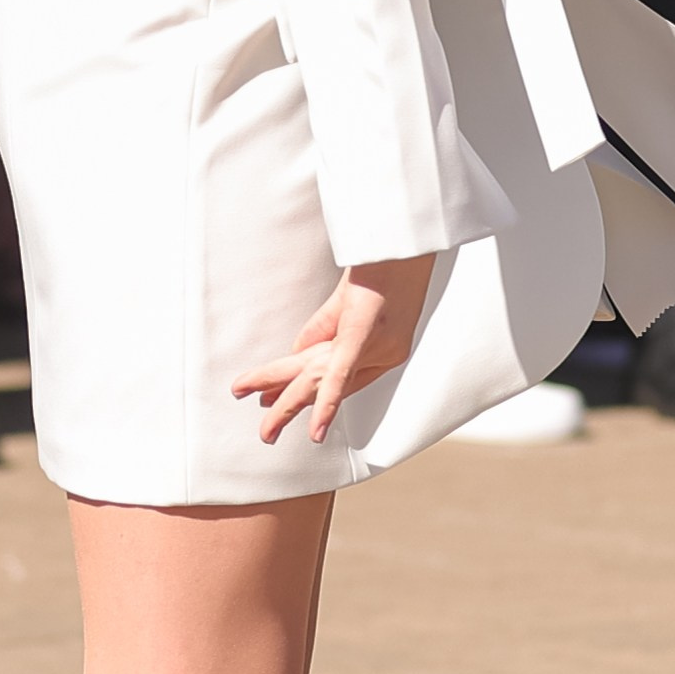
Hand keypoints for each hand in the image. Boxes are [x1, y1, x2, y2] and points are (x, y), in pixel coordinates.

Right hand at [235, 250, 436, 444]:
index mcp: (377, 346)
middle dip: (289, 408)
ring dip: (288, 406)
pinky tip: (315, 431)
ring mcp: (371, 347)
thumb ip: (324, 327)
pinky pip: (340, 375)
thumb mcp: (352, 297)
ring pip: (318, 382)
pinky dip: (326, 404)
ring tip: (268, 431)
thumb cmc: (389, 261)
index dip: (302, 394)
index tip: (270, 402)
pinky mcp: (362, 335)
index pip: (334, 379)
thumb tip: (296, 352)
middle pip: (323, 385)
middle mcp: (377, 354)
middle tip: (266, 433)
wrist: (407, 240)